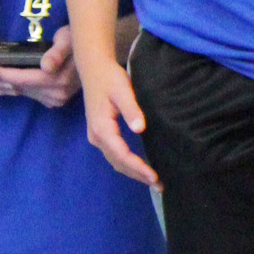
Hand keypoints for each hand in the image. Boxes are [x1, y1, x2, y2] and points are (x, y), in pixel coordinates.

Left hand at [0, 23, 83, 108]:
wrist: (96, 50)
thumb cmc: (80, 38)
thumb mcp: (69, 39)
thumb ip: (57, 52)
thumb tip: (47, 67)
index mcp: (60, 80)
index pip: (26, 79)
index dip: (6, 73)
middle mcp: (58, 94)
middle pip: (23, 87)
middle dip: (2, 80)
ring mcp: (57, 99)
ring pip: (25, 92)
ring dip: (7, 84)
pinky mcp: (56, 100)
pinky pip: (31, 93)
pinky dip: (18, 86)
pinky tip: (7, 79)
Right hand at [79, 51, 157, 185]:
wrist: (93, 69)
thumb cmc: (110, 78)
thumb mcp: (123, 90)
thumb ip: (132, 109)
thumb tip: (140, 129)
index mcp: (102, 129)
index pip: (122, 155)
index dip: (138, 168)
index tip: (155, 176)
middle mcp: (97, 137)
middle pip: (118, 163)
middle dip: (138, 175)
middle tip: (160, 185)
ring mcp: (97, 137)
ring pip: (115, 161)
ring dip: (133, 172)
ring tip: (153, 180)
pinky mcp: (100, 134)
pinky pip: (114, 154)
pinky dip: (127, 163)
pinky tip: (141, 166)